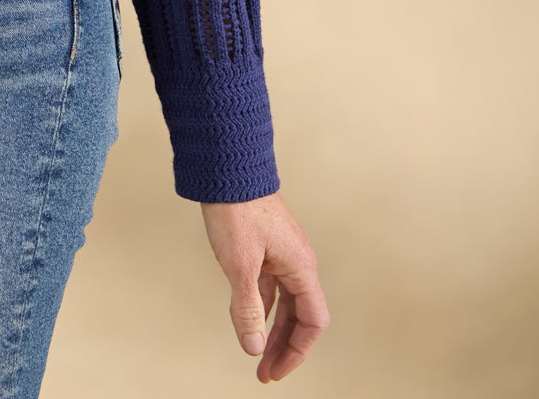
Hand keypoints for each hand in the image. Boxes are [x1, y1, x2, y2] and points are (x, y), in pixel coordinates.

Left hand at [200, 191, 329, 381]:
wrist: (226, 166)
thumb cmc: (235, 210)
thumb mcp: (239, 264)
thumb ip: (248, 308)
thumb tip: (254, 348)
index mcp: (301, 267)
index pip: (312, 321)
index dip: (297, 350)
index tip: (276, 370)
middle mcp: (297, 262)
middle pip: (299, 315)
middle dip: (284, 346)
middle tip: (264, 373)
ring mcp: (282, 253)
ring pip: (283, 301)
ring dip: (271, 328)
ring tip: (256, 354)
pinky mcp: (265, 246)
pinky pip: (269, 285)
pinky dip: (260, 305)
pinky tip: (248, 320)